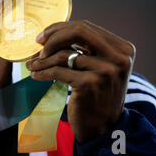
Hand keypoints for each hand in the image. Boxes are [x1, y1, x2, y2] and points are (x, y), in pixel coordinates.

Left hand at [25, 20, 135, 142]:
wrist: (103, 128)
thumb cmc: (98, 95)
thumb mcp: (101, 67)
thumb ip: (88, 48)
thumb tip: (56, 30)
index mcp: (123, 49)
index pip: (87, 27)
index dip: (61, 28)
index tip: (44, 36)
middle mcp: (119, 58)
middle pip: (78, 32)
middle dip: (53, 36)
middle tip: (38, 45)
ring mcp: (105, 71)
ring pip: (65, 54)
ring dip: (43, 59)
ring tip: (33, 64)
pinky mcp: (90, 84)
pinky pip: (58, 71)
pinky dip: (43, 72)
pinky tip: (36, 75)